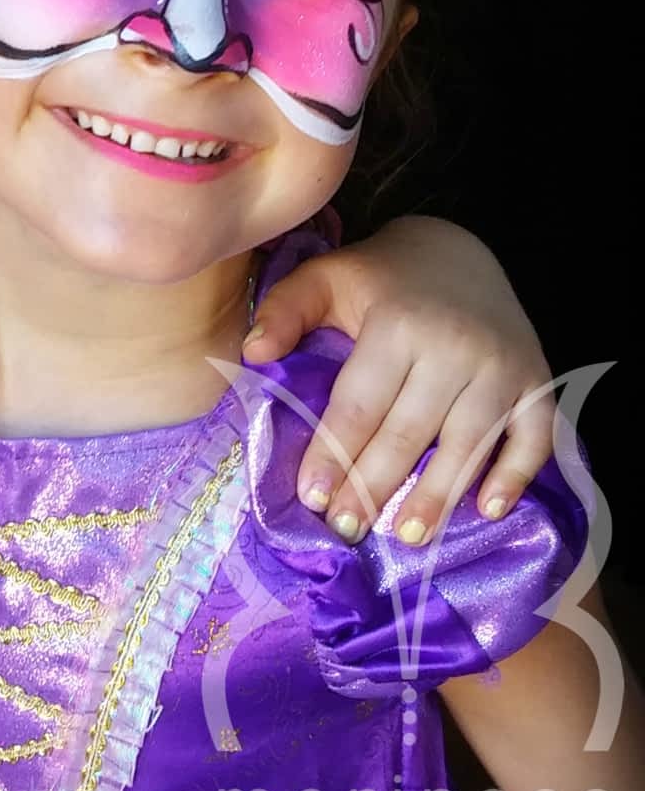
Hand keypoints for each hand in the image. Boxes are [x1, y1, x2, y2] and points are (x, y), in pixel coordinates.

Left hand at [247, 215, 553, 545]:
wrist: (459, 253)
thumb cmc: (379, 277)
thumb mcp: (323, 278)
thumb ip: (284, 312)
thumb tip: (252, 355)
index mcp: (397, 325)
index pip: (360, 405)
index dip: (334, 454)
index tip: (312, 498)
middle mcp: (456, 348)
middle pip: (410, 433)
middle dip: (375, 486)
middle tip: (348, 529)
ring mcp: (503, 367)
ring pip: (469, 444)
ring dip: (438, 495)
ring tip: (408, 537)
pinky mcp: (538, 380)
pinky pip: (534, 437)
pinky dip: (514, 475)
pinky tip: (488, 511)